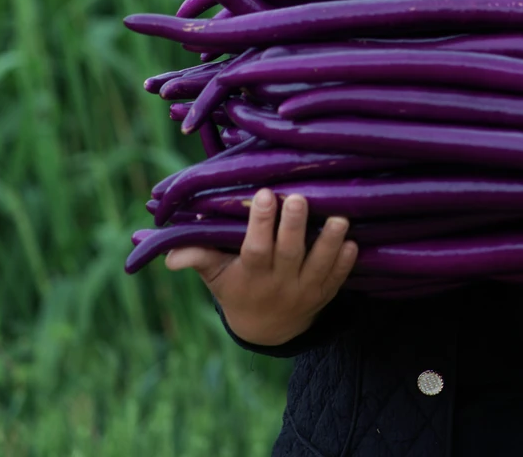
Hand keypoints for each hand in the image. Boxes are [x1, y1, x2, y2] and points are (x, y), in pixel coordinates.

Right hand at [165, 188, 357, 346]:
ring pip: (319, 265)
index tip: (264, 193)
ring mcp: (304, 289)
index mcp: (251, 275)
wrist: (267, 330)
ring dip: (329, 242)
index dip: (259, 223)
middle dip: (294, 226)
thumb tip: (170, 253)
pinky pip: (338, 279)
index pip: (255, 248)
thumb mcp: (215, 277)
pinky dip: (345, 263)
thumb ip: (198, 259)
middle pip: (289, 253)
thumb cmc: (237, 288)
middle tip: (299, 197)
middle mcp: (279, 282)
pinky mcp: (325, 293)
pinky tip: (353, 243)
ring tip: (339, 218)